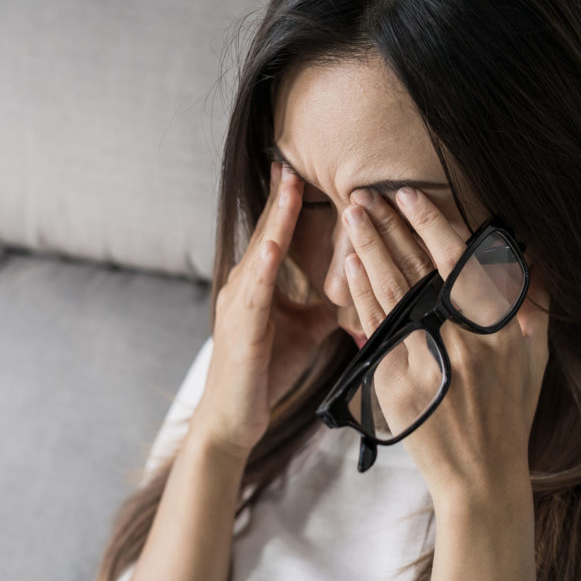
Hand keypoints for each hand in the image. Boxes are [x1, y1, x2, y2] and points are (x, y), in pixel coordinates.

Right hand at [191, 162, 336, 459]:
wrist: (232, 420)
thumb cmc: (263, 374)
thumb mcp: (302, 333)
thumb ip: (320, 308)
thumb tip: (348, 290)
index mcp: (257, 288)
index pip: (275, 237)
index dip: (286, 206)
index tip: (297, 172)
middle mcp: (243, 289)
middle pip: (266, 234)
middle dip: (280, 198)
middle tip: (291, 160)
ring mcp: (239, 306)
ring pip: (260, 253)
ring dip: (275, 220)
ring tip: (288, 186)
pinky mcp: (241, 329)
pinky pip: (254, 293)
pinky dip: (264, 267)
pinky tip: (274, 245)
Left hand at [342, 187, 549, 500]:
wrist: (480, 474)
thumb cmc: (509, 413)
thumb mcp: (533, 358)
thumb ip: (532, 307)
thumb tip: (530, 259)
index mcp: (497, 329)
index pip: (459, 262)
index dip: (431, 223)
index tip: (409, 194)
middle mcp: (462, 340)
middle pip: (417, 267)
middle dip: (389, 226)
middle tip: (365, 193)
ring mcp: (426, 360)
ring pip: (390, 290)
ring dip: (369, 248)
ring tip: (352, 214)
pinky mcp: (396, 381)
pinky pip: (373, 326)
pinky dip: (361, 292)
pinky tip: (349, 264)